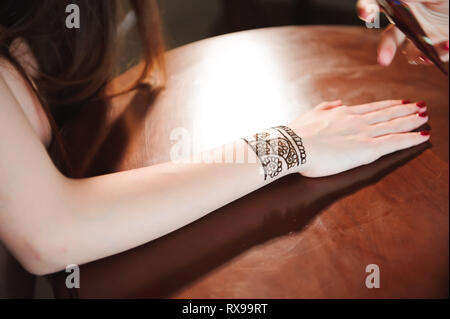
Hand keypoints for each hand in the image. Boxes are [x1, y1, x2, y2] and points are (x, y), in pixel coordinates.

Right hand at [290, 100, 429, 177]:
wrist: (293, 144)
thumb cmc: (298, 132)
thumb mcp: (311, 113)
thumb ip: (326, 107)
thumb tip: (337, 102)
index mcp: (344, 113)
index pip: (372, 109)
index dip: (388, 105)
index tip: (400, 102)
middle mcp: (357, 120)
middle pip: (387, 114)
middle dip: (405, 110)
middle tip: (421, 105)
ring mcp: (364, 133)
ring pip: (394, 125)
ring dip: (412, 120)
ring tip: (425, 115)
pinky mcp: (367, 149)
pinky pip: (394, 142)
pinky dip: (410, 138)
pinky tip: (423, 136)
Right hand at [357, 0, 448, 65]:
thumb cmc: (445, 1)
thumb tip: (395, 0)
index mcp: (403, 5)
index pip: (374, 5)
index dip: (365, 8)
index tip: (367, 13)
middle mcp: (409, 22)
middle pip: (390, 39)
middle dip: (385, 50)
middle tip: (383, 61)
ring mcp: (423, 37)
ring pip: (412, 52)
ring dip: (420, 53)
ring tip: (438, 46)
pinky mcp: (438, 49)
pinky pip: (433, 57)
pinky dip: (440, 54)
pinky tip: (447, 45)